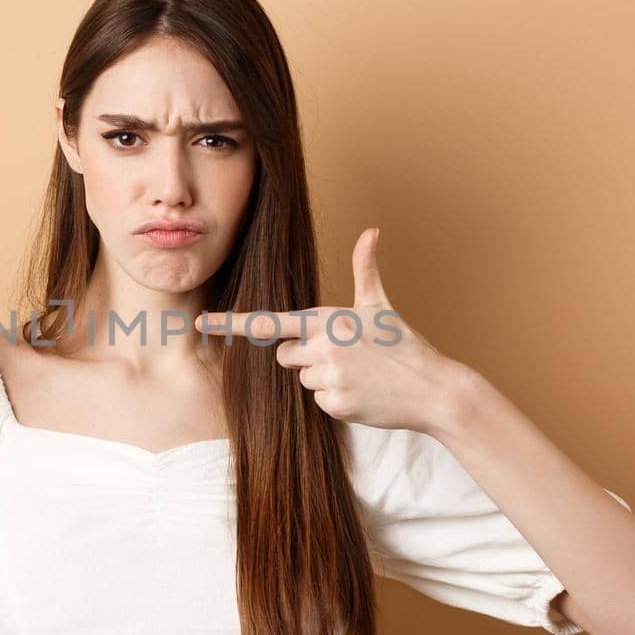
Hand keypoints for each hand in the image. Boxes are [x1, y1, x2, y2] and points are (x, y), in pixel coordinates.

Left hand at [193, 228, 468, 436]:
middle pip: (286, 357)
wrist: (432, 388)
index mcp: (326, 319)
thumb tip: (371, 230)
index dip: (232, 324)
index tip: (202, 324)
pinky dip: (338, 402)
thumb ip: (365, 270)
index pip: (269, 323)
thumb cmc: (404, 346)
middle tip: (346, 358)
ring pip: (303, 380)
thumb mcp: (381, 306)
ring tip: (359, 375)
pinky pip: (319, 403)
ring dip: (325, 380)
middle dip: (308, 358)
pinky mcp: (336, 404)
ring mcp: (328, 376)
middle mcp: (322, 345)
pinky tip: (363, 394)